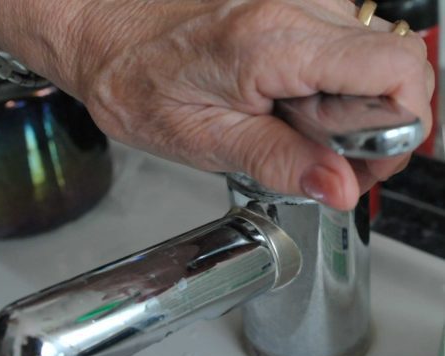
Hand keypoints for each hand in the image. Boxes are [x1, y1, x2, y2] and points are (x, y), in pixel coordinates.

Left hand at [63, 0, 433, 209]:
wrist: (105, 35)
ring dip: (347, 105)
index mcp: (274, 42)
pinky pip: (341, 47)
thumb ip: (277, 160)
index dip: (399, 126)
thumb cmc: (137, 82)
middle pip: (395, 65)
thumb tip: (340, 187)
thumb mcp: (202, 139)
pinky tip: (282, 100)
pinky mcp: (290, 3)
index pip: (398, 70)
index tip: (360, 162)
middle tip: (312, 154)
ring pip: (372, 57)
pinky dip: (328, 84)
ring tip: (284, 123)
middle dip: (371, 125)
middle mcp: (295, 5)